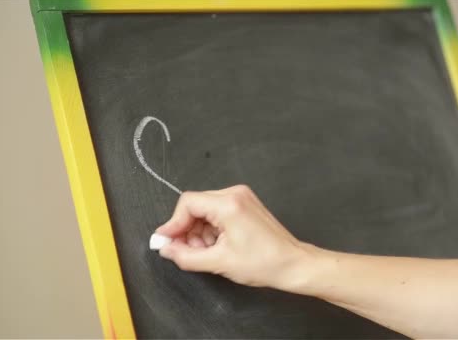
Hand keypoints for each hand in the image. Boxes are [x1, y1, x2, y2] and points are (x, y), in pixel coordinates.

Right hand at [154, 185, 308, 288]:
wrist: (293, 264)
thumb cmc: (264, 263)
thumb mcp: (218, 262)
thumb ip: (186, 255)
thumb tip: (165, 248)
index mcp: (229, 204)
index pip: (188, 203)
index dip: (173, 223)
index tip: (165, 241)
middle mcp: (235, 194)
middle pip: (196, 206)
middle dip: (187, 230)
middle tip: (185, 251)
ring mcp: (242, 197)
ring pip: (206, 210)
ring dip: (199, 231)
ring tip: (205, 252)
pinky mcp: (245, 205)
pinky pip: (218, 212)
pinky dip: (211, 228)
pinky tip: (215, 246)